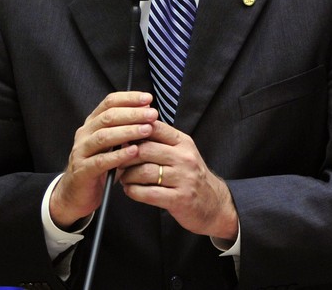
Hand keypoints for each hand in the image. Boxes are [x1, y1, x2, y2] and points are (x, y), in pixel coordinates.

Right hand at [49, 91, 158, 228]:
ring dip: (127, 131)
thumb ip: (126, 130)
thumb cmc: (99, 166)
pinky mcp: (82, 170)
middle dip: (132, 113)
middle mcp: (85, 134)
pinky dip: (119, 155)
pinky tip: (133, 151)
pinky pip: (101, 161)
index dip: (129, 98)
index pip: (109, 102)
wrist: (76, 193)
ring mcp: (81, 151)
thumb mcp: (112, 145)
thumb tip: (149, 113)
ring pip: (104, 136)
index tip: (148, 98)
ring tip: (146, 130)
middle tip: (152, 114)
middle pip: (108, 117)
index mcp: (92, 123)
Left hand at [118, 121, 238, 241]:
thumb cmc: (190, 176)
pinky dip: (133, 191)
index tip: (120, 137)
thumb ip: (161, 142)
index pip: (154, 127)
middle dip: (126, 155)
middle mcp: (184, 157)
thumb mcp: (182, 152)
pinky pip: (148, 193)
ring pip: (144, 172)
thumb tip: (130, 132)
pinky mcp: (179, 199)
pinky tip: (130, 190)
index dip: (133, 131)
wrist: (214, 204)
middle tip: (117, 160)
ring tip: (123, 177)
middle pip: (145, 150)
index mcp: (183, 142)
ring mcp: (183, 178)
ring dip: (127, 175)